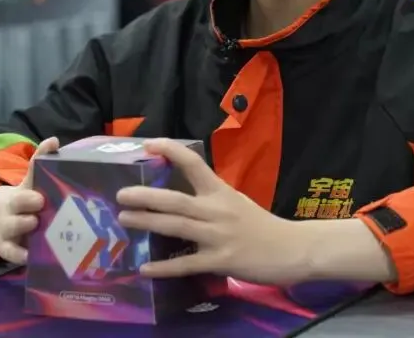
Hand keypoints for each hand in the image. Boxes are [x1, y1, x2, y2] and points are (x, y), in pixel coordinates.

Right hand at [0, 137, 58, 263]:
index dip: (33, 187)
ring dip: (23, 228)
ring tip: (35, 227)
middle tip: (40, 207)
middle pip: (16, 204)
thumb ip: (41, 162)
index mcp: (22, 191)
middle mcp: (13, 208)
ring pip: (12, 228)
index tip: (40, 196)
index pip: (27, 180)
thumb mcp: (30, 183)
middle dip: (28, 205)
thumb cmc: (23, 201)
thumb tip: (53, 140)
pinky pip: (11, 254)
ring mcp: (7, 228)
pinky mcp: (6, 248)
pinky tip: (32, 258)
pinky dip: (20, 256)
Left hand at [117, 139, 306, 284]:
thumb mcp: (237, 202)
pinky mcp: (220, 260)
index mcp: (221, 192)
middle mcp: (217, 210)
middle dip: (146, 196)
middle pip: (176, 200)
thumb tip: (181, 194)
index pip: (194, 164)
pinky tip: (145, 268)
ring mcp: (218, 236)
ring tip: (124, 219)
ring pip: (176, 226)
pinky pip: (187, 264)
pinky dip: (164, 268)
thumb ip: (212, 197)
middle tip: (120, 194)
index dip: (171, 152)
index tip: (149, 144)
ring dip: (147, 222)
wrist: (293, 249)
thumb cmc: (262, 225)